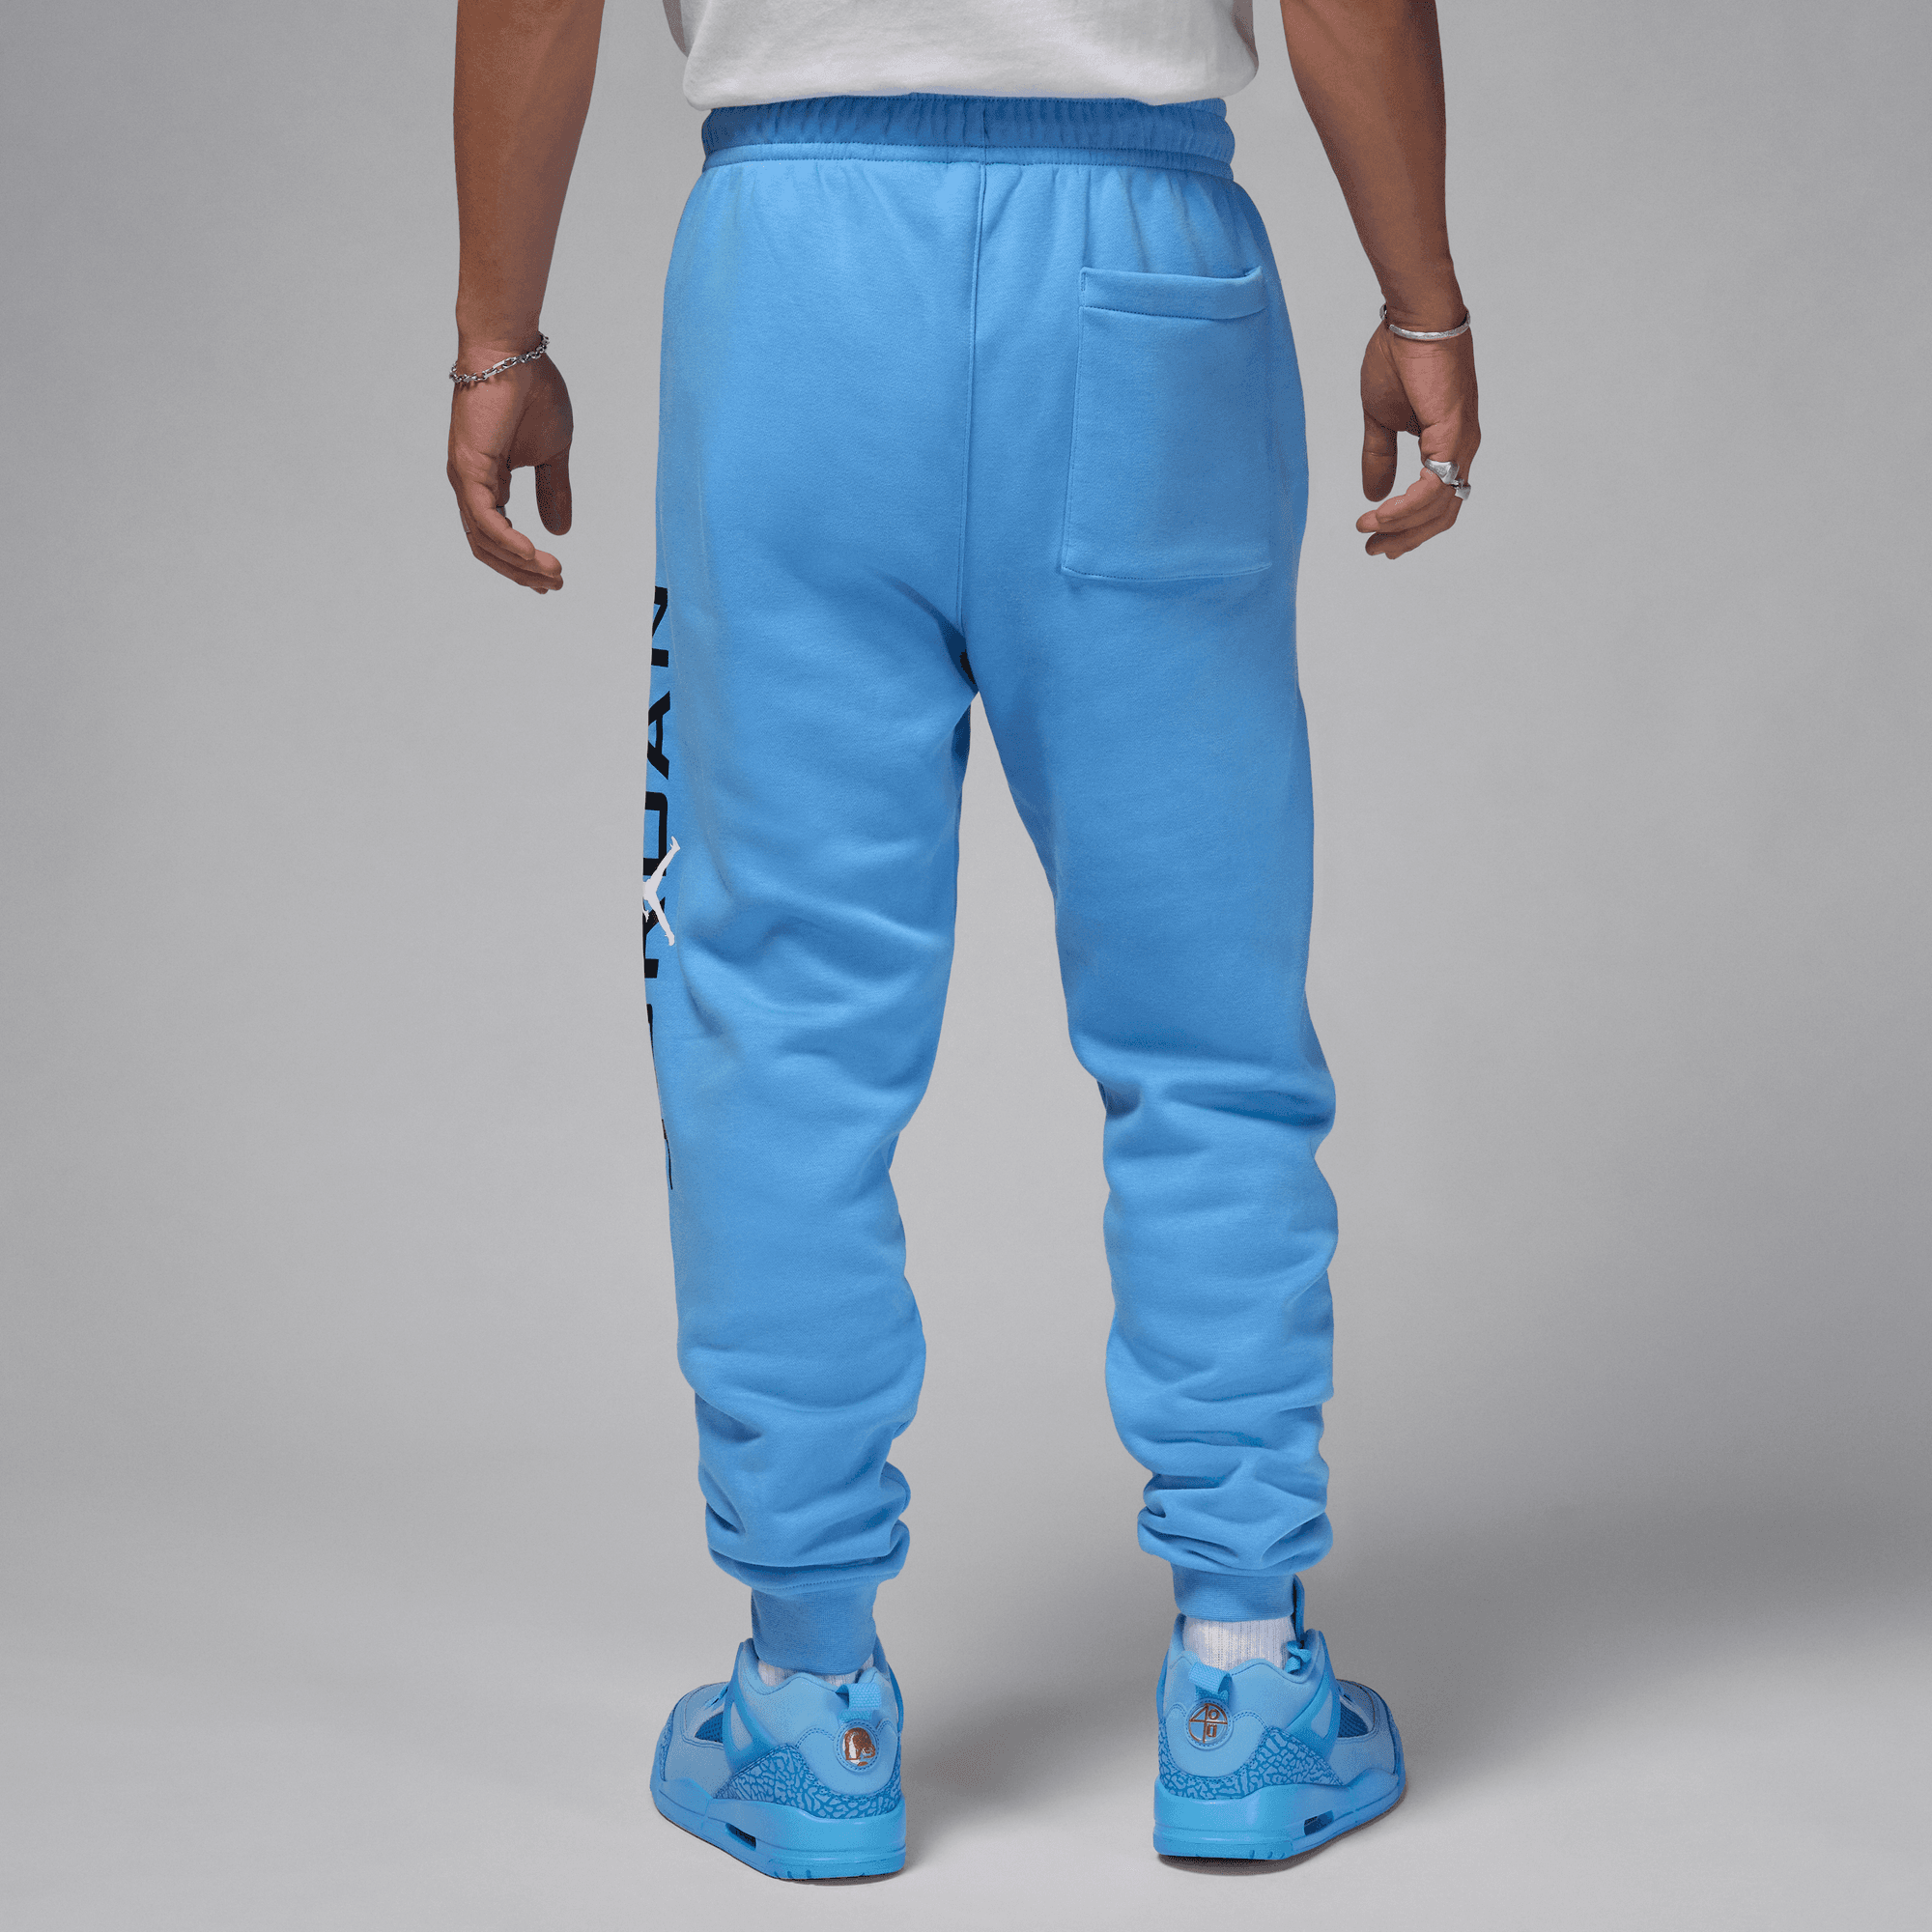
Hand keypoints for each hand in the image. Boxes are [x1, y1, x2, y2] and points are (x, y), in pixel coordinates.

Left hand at [446, 348, 573, 590]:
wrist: (514, 353)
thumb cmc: (532, 392)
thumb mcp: (552, 454)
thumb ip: (553, 491)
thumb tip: (559, 532)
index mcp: (488, 482)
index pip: (498, 536)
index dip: (523, 562)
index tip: (553, 578)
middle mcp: (471, 486)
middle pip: (489, 547)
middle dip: (522, 572)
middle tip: (555, 585)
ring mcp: (466, 479)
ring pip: (486, 540)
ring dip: (520, 563)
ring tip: (552, 574)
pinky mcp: (469, 469)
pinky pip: (486, 520)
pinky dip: (508, 542)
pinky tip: (533, 554)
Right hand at [1355, 324, 1479, 559]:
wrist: (1412, 320)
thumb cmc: (1398, 357)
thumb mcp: (1380, 419)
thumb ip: (1379, 458)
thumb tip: (1374, 494)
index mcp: (1447, 445)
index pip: (1436, 501)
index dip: (1408, 526)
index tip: (1375, 538)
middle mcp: (1460, 449)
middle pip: (1441, 513)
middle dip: (1406, 537)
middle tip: (1375, 551)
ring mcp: (1461, 443)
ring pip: (1439, 506)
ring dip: (1402, 526)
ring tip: (1369, 531)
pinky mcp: (1453, 434)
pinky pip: (1433, 487)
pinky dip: (1406, 507)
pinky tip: (1381, 513)